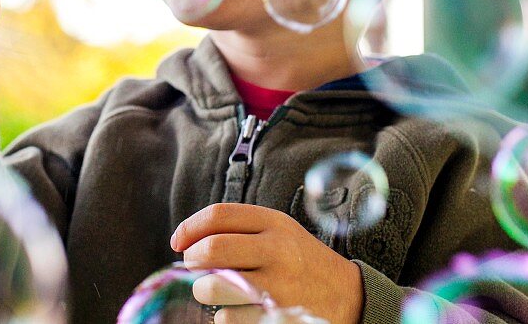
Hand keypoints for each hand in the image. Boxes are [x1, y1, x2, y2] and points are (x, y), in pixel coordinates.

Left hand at [170, 203, 362, 323]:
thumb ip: (239, 229)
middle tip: (195, 267)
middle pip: (211, 249)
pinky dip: (224, 316)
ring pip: (212, 288)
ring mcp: (277, 287)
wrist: (349, 297)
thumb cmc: (302, 262)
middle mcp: (277, 251)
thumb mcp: (280, 232)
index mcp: (275, 223)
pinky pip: (226, 319)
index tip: (179, 241)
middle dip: (192, 260)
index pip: (219, 214)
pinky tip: (239, 310)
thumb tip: (186, 240)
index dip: (189, 227)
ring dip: (204, 291)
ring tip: (216, 290)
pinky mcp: (276, 317)